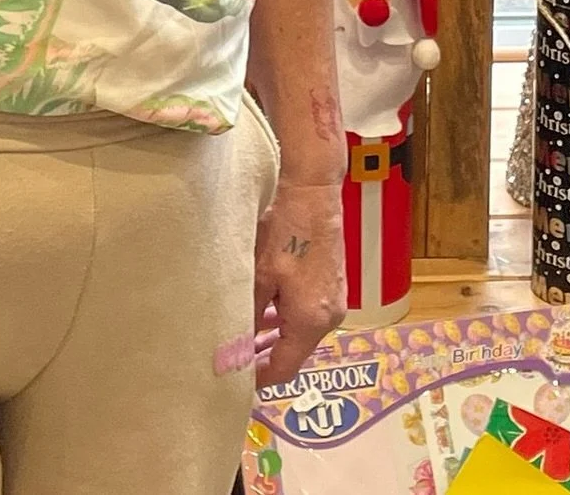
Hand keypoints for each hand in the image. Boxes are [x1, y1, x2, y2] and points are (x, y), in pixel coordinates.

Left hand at [253, 179, 345, 389]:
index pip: (286, 369)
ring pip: (302, 333)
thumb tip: (236, 349)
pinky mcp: (334, 284)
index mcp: (312, 321)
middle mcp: (330, 317)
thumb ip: (250, 316)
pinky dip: (288, 317)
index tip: (234, 379)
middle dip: (266, 357)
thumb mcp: (260, 274)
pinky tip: (265, 307)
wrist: (313, 189)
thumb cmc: (284, 229)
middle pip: (296, 352)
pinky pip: (309, 314)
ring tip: (244, 331)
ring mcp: (336, 300)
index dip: (259, 378)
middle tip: (233, 355)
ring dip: (275, 335)